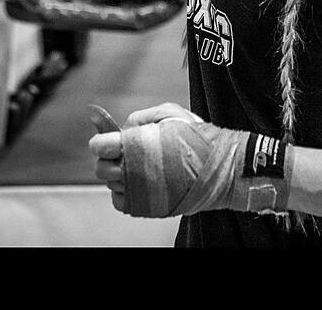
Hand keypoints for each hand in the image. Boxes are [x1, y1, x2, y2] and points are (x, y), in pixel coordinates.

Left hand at [87, 103, 291, 218]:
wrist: (221, 171)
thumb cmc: (199, 140)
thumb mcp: (172, 114)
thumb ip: (143, 117)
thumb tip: (123, 125)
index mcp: (135, 145)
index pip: (100, 145)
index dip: (102, 141)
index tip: (110, 140)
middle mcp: (132, 170)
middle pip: (101, 167)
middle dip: (110, 159)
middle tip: (127, 154)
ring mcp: (138, 191)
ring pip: (111, 184)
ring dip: (120, 175)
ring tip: (142, 166)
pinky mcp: (145, 207)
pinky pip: (120, 200)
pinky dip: (125, 191)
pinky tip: (142, 181)